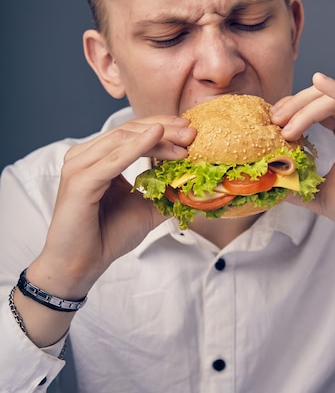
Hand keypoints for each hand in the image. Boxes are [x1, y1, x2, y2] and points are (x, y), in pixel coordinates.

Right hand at [28, 116, 195, 298]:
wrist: (81, 265)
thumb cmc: (107, 236)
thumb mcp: (146, 209)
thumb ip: (166, 192)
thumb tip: (195, 184)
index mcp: (97, 158)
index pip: (132, 132)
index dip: (162, 127)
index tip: (190, 130)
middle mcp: (85, 156)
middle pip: (128, 131)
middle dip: (164, 129)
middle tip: (191, 132)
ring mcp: (79, 166)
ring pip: (122, 140)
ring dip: (157, 137)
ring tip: (183, 139)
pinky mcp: (80, 181)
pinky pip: (112, 160)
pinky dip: (136, 147)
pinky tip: (157, 136)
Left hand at [271, 73, 334, 250]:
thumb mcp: (320, 194)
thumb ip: (297, 184)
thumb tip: (270, 181)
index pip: (316, 110)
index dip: (292, 111)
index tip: (271, 121)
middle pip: (321, 100)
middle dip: (293, 105)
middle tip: (273, 120)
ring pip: (333, 100)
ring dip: (304, 106)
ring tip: (285, 123)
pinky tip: (319, 81)